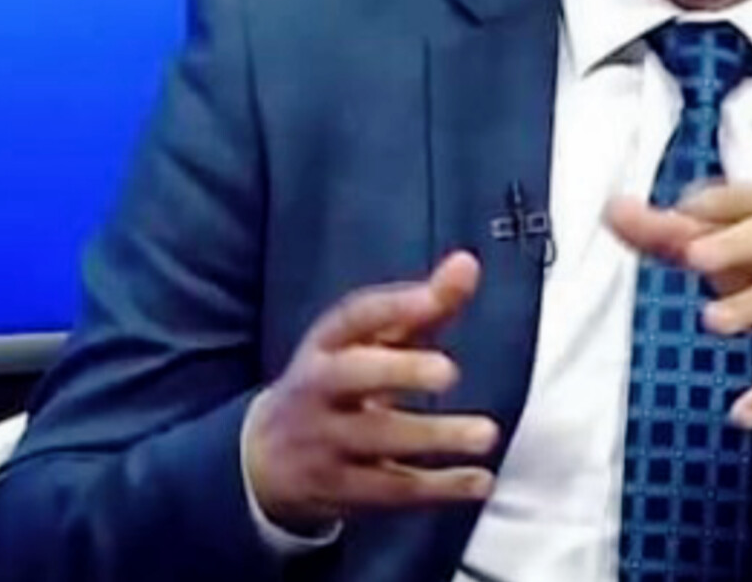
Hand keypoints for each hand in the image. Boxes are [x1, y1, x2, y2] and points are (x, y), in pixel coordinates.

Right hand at [243, 252, 500, 530]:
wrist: (264, 460)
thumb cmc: (338, 384)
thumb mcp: (368, 344)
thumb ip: (421, 307)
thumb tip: (469, 263)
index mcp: (326, 344)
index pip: (354, 317)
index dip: (394, 306)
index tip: (435, 298)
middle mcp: (318, 389)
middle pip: (351, 375)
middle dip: (398, 371)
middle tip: (450, 371)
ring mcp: (325, 441)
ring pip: (377, 438)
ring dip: (433, 436)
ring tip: (487, 433)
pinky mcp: (340, 489)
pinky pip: (390, 490)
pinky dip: (438, 488)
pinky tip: (481, 482)